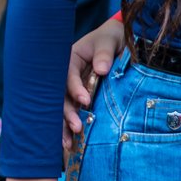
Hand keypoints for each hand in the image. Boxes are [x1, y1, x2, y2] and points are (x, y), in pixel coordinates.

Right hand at [62, 16, 121, 151]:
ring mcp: (72, 87)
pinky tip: (71, 143)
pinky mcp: (80, 96)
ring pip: (64, 108)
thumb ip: (105, 54)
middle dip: (67, 113)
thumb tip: (101, 70)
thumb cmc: (112, 37)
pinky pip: (73, 111)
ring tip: (69, 143)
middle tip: (76, 128)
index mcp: (69, 60)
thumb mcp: (109, 40)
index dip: (75, 88)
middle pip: (61, 97)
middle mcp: (66, 75)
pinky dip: (71, 126)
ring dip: (65, 125)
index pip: (68, 76)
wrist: (119, 38)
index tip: (85, 100)